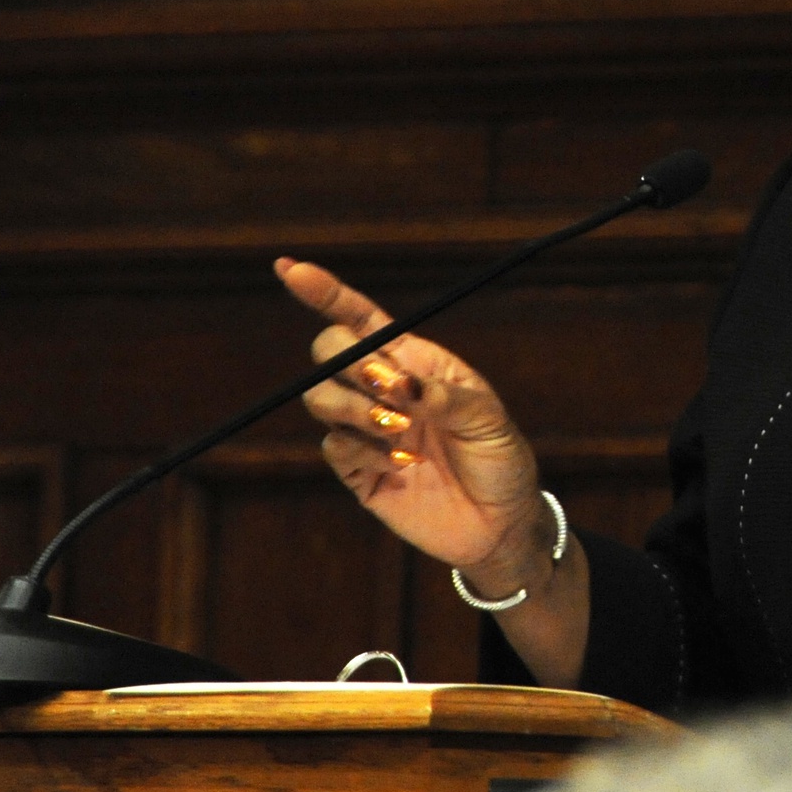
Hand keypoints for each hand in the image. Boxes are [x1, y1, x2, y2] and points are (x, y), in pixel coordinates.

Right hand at [275, 257, 550, 589]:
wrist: (500, 523)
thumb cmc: (500, 459)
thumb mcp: (489, 420)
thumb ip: (446, 396)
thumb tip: (401, 382)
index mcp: (416, 362)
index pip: (362, 319)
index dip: (326, 292)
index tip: (290, 268)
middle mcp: (384, 391)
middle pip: (330, 352)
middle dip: (347, 361)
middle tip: (390, 388)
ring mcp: (367, 431)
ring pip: (320, 399)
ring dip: (354, 408)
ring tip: (400, 430)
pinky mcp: (358, 473)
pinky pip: (333, 448)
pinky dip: (361, 451)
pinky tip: (402, 464)